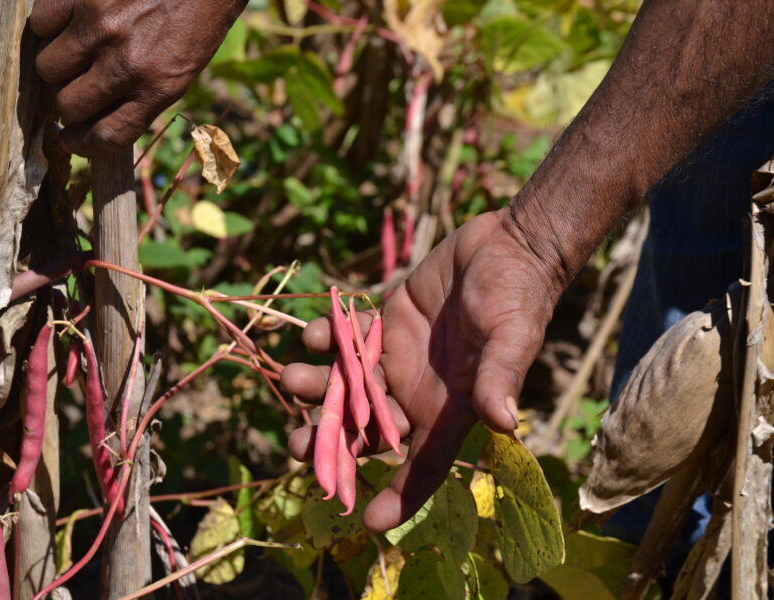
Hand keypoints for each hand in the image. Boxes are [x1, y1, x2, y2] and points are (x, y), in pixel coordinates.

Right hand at [30, 0, 245, 156]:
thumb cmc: (195, 17)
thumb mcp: (183, 67)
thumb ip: (143, 95)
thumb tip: (97, 119)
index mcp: (158, 88)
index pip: (106, 136)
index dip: (83, 144)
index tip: (71, 140)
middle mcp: (126, 63)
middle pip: (68, 105)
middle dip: (69, 102)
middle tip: (75, 87)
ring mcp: (100, 28)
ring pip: (48, 68)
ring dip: (58, 64)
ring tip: (76, 49)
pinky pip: (41, 24)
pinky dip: (50, 26)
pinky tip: (71, 19)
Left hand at [282, 208, 562, 531]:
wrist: (507, 246)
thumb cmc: (518, 295)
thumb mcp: (511, 337)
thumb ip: (500, 378)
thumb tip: (503, 423)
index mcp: (448, 410)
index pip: (422, 466)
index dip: (398, 496)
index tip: (366, 521)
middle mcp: (416, 392)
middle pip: (365, 433)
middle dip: (329, 444)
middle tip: (296, 445)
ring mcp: (395, 358)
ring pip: (346, 388)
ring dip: (317, 388)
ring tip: (292, 376)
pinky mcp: (382, 324)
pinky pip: (345, 341)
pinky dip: (325, 341)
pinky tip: (314, 334)